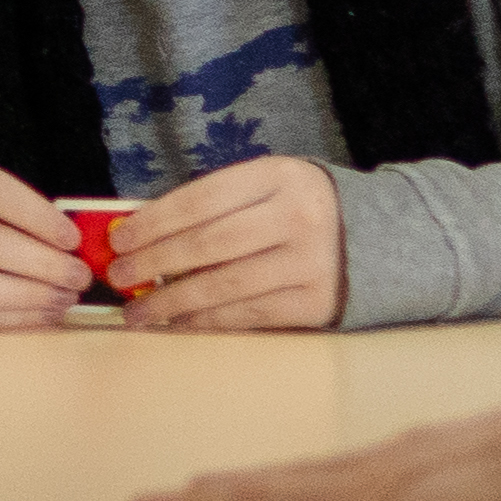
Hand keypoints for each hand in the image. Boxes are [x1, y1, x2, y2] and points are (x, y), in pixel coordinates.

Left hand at [112, 157, 341, 330]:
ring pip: (223, 286)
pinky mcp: (316, 302)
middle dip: (154, 262)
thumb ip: (218, 205)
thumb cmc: (304, 209)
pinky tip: (178, 324)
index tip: (119, 239)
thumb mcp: (270, 187)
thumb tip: (146, 237)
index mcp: (279, 176)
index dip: (154, 221)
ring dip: (171, 302)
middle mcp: (297, 216)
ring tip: (136, 312)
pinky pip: (247, 315)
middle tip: (118, 276)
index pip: (202, 199)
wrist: (382, 238)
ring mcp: (309, 262)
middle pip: (208, 244)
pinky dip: (206, 322)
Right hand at [127, 373, 500, 500]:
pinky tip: (351, 487)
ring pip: (319, 473)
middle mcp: (374, 467)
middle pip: (276, 482)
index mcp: (356, 499)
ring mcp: (416, 454)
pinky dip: (322, 482)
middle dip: (215, 496)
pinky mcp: (456, 451)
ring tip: (239, 493)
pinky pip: (362, 469)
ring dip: (266, 487)